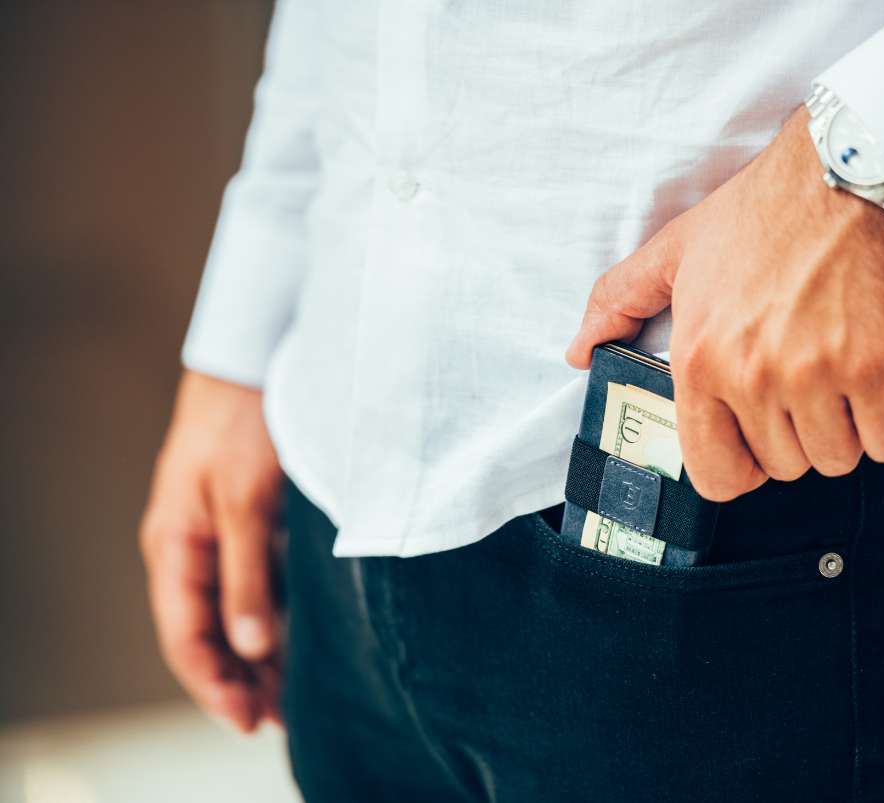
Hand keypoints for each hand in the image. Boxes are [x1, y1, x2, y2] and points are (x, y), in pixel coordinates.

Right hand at [140, 370, 283, 731]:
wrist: (257, 357)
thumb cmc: (245, 422)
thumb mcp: (247, 503)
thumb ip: (248, 576)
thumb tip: (252, 646)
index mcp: (176, 545)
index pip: (187, 636)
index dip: (216, 685)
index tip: (251, 721)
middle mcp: (191, 546)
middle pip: (210, 632)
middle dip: (241, 679)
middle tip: (281, 719)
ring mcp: (220, 533)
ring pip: (235, 611)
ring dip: (260, 653)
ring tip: (294, 692)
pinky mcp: (249, 521)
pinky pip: (256, 583)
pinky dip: (275, 616)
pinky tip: (303, 637)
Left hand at [567, 106, 883, 500]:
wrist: (848, 169)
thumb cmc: (765, 210)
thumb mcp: (676, 249)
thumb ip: (619, 301)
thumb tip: (579, 350)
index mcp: (698, 359)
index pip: (715, 473)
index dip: (739, 466)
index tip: (754, 444)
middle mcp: (751, 375)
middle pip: (784, 466)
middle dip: (796, 434)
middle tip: (803, 379)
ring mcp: (817, 375)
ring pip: (837, 458)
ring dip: (844, 428)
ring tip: (839, 371)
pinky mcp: (880, 368)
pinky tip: (878, 379)